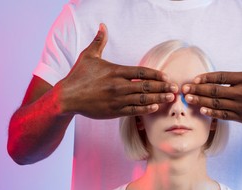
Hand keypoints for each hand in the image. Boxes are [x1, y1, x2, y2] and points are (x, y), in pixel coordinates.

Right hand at [56, 23, 176, 118]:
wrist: (66, 97)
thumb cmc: (78, 76)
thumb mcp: (88, 56)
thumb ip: (99, 42)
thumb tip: (102, 26)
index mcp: (115, 71)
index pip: (140, 72)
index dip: (155, 74)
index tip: (166, 76)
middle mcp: (118, 85)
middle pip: (145, 86)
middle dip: (162, 87)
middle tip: (175, 88)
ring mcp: (117, 100)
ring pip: (142, 99)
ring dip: (158, 98)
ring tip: (171, 98)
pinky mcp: (113, 111)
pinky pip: (133, 110)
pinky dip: (145, 109)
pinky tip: (155, 107)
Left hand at [183, 34, 241, 125]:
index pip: (221, 77)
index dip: (207, 77)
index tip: (196, 78)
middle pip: (215, 91)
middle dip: (198, 90)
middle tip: (184, 89)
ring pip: (217, 104)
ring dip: (201, 101)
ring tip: (188, 99)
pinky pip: (224, 115)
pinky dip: (213, 113)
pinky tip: (203, 110)